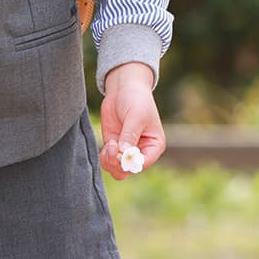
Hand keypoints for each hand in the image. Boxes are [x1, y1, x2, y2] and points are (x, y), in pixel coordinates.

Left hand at [99, 62, 165, 179]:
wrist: (123, 88)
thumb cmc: (136, 100)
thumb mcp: (136, 117)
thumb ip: (130, 135)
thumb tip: (124, 153)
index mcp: (154, 146)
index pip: (143, 163)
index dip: (131, 162)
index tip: (121, 151)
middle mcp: (141, 151)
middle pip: (129, 170)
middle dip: (118, 164)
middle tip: (111, 148)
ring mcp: (126, 150)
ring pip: (117, 169)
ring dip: (110, 162)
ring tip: (108, 145)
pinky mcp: (113, 145)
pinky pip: (108, 161)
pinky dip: (104, 157)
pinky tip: (106, 145)